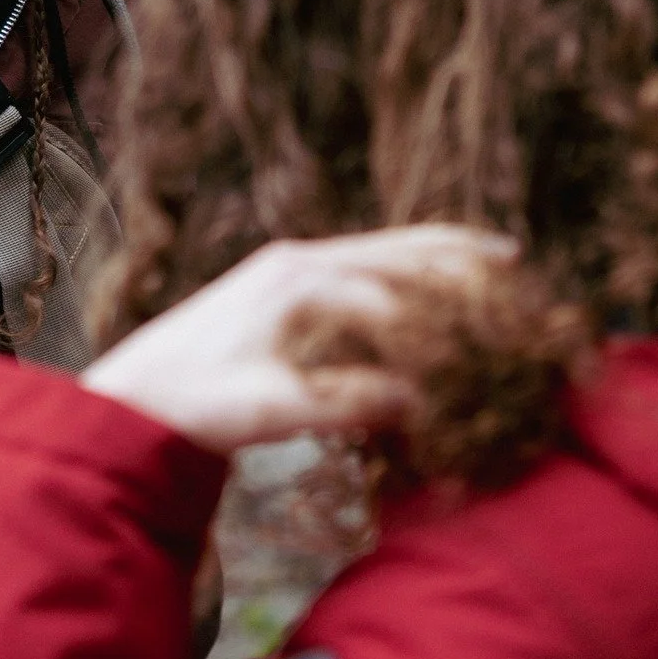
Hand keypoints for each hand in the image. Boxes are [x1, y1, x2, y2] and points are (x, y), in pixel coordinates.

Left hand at [80, 225, 516, 453]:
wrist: (139, 390)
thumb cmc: (199, 401)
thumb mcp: (272, 409)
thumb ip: (343, 403)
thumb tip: (419, 401)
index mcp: (298, 281)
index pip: (393, 294)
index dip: (446, 324)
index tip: (494, 347)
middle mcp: (299, 261)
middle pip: (396, 250)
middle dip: (458, 259)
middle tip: (518, 269)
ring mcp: (292, 266)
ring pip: (383, 249)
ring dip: (438, 254)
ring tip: (496, 259)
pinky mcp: (287, 282)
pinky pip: (364, 263)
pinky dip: (408, 267)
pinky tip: (432, 282)